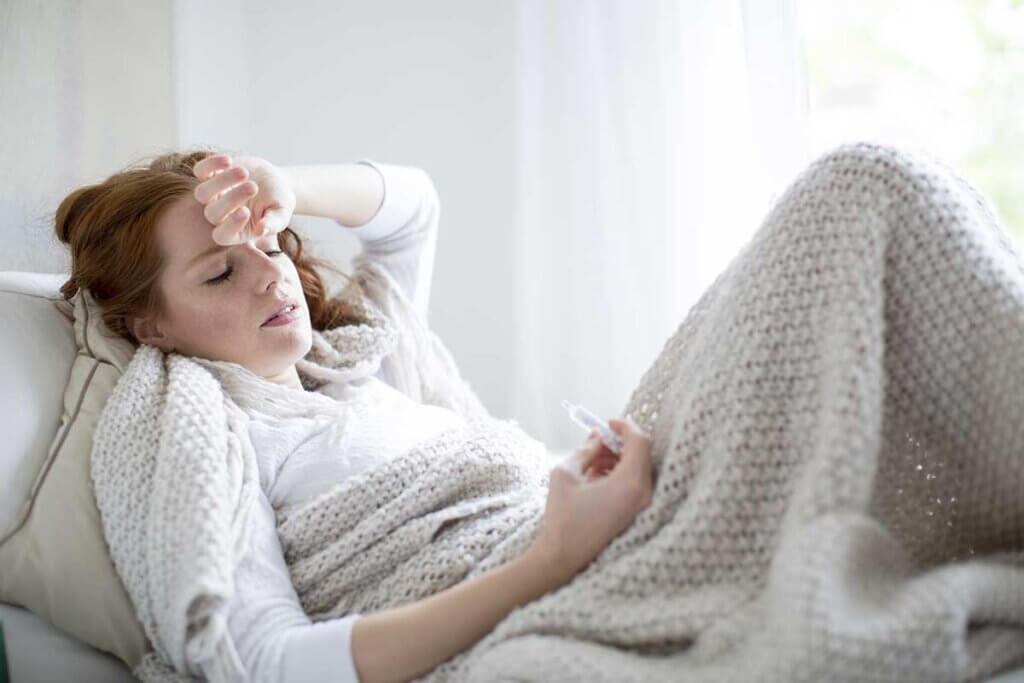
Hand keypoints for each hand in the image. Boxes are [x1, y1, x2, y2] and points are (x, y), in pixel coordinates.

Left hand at [192, 152, 296, 245]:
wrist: (274, 180)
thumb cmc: (278, 202)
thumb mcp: (281, 213)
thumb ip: (273, 223)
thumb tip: (262, 230)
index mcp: (237, 231)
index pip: (223, 236)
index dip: (229, 225)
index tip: (246, 211)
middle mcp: (221, 216)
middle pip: (212, 214)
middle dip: (231, 199)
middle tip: (253, 187)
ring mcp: (213, 196)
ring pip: (202, 193)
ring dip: (221, 181)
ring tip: (244, 172)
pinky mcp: (210, 176)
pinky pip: (200, 171)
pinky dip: (210, 164)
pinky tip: (229, 161)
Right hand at [531, 416, 653, 584]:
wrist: (563, 557)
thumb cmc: (563, 517)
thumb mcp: (566, 473)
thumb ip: (586, 449)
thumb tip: (597, 436)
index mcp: (630, 483)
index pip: (640, 441)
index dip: (625, 426)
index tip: (608, 423)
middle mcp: (643, 495)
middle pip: (641, 454)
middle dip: (618, 444)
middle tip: (595, 443)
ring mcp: (642, 507)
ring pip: (638, 468)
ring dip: (617, 459)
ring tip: (590, 465)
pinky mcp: (636, 515)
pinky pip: (635, 484)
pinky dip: (619, 474)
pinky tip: (596, 480)